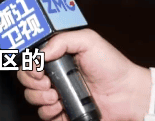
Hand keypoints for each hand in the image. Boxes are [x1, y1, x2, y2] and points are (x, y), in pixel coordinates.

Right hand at [17, 28, 151, 120]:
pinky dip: (47, 111)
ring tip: (55, 95)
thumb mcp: (88, 41)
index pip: (31, 59)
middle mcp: (55, 75)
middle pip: (26, 79)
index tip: (36, 67)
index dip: (28, 64)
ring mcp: (58, 95)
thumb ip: (62, 40)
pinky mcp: (64, 112)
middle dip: (31, 81)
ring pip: (32, 97)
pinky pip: (44, 115)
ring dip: (39, 97)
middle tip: (46, 81)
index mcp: (57, 57)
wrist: (128, 94)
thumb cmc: (112, 66)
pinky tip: (59, 106)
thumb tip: (41, 53)